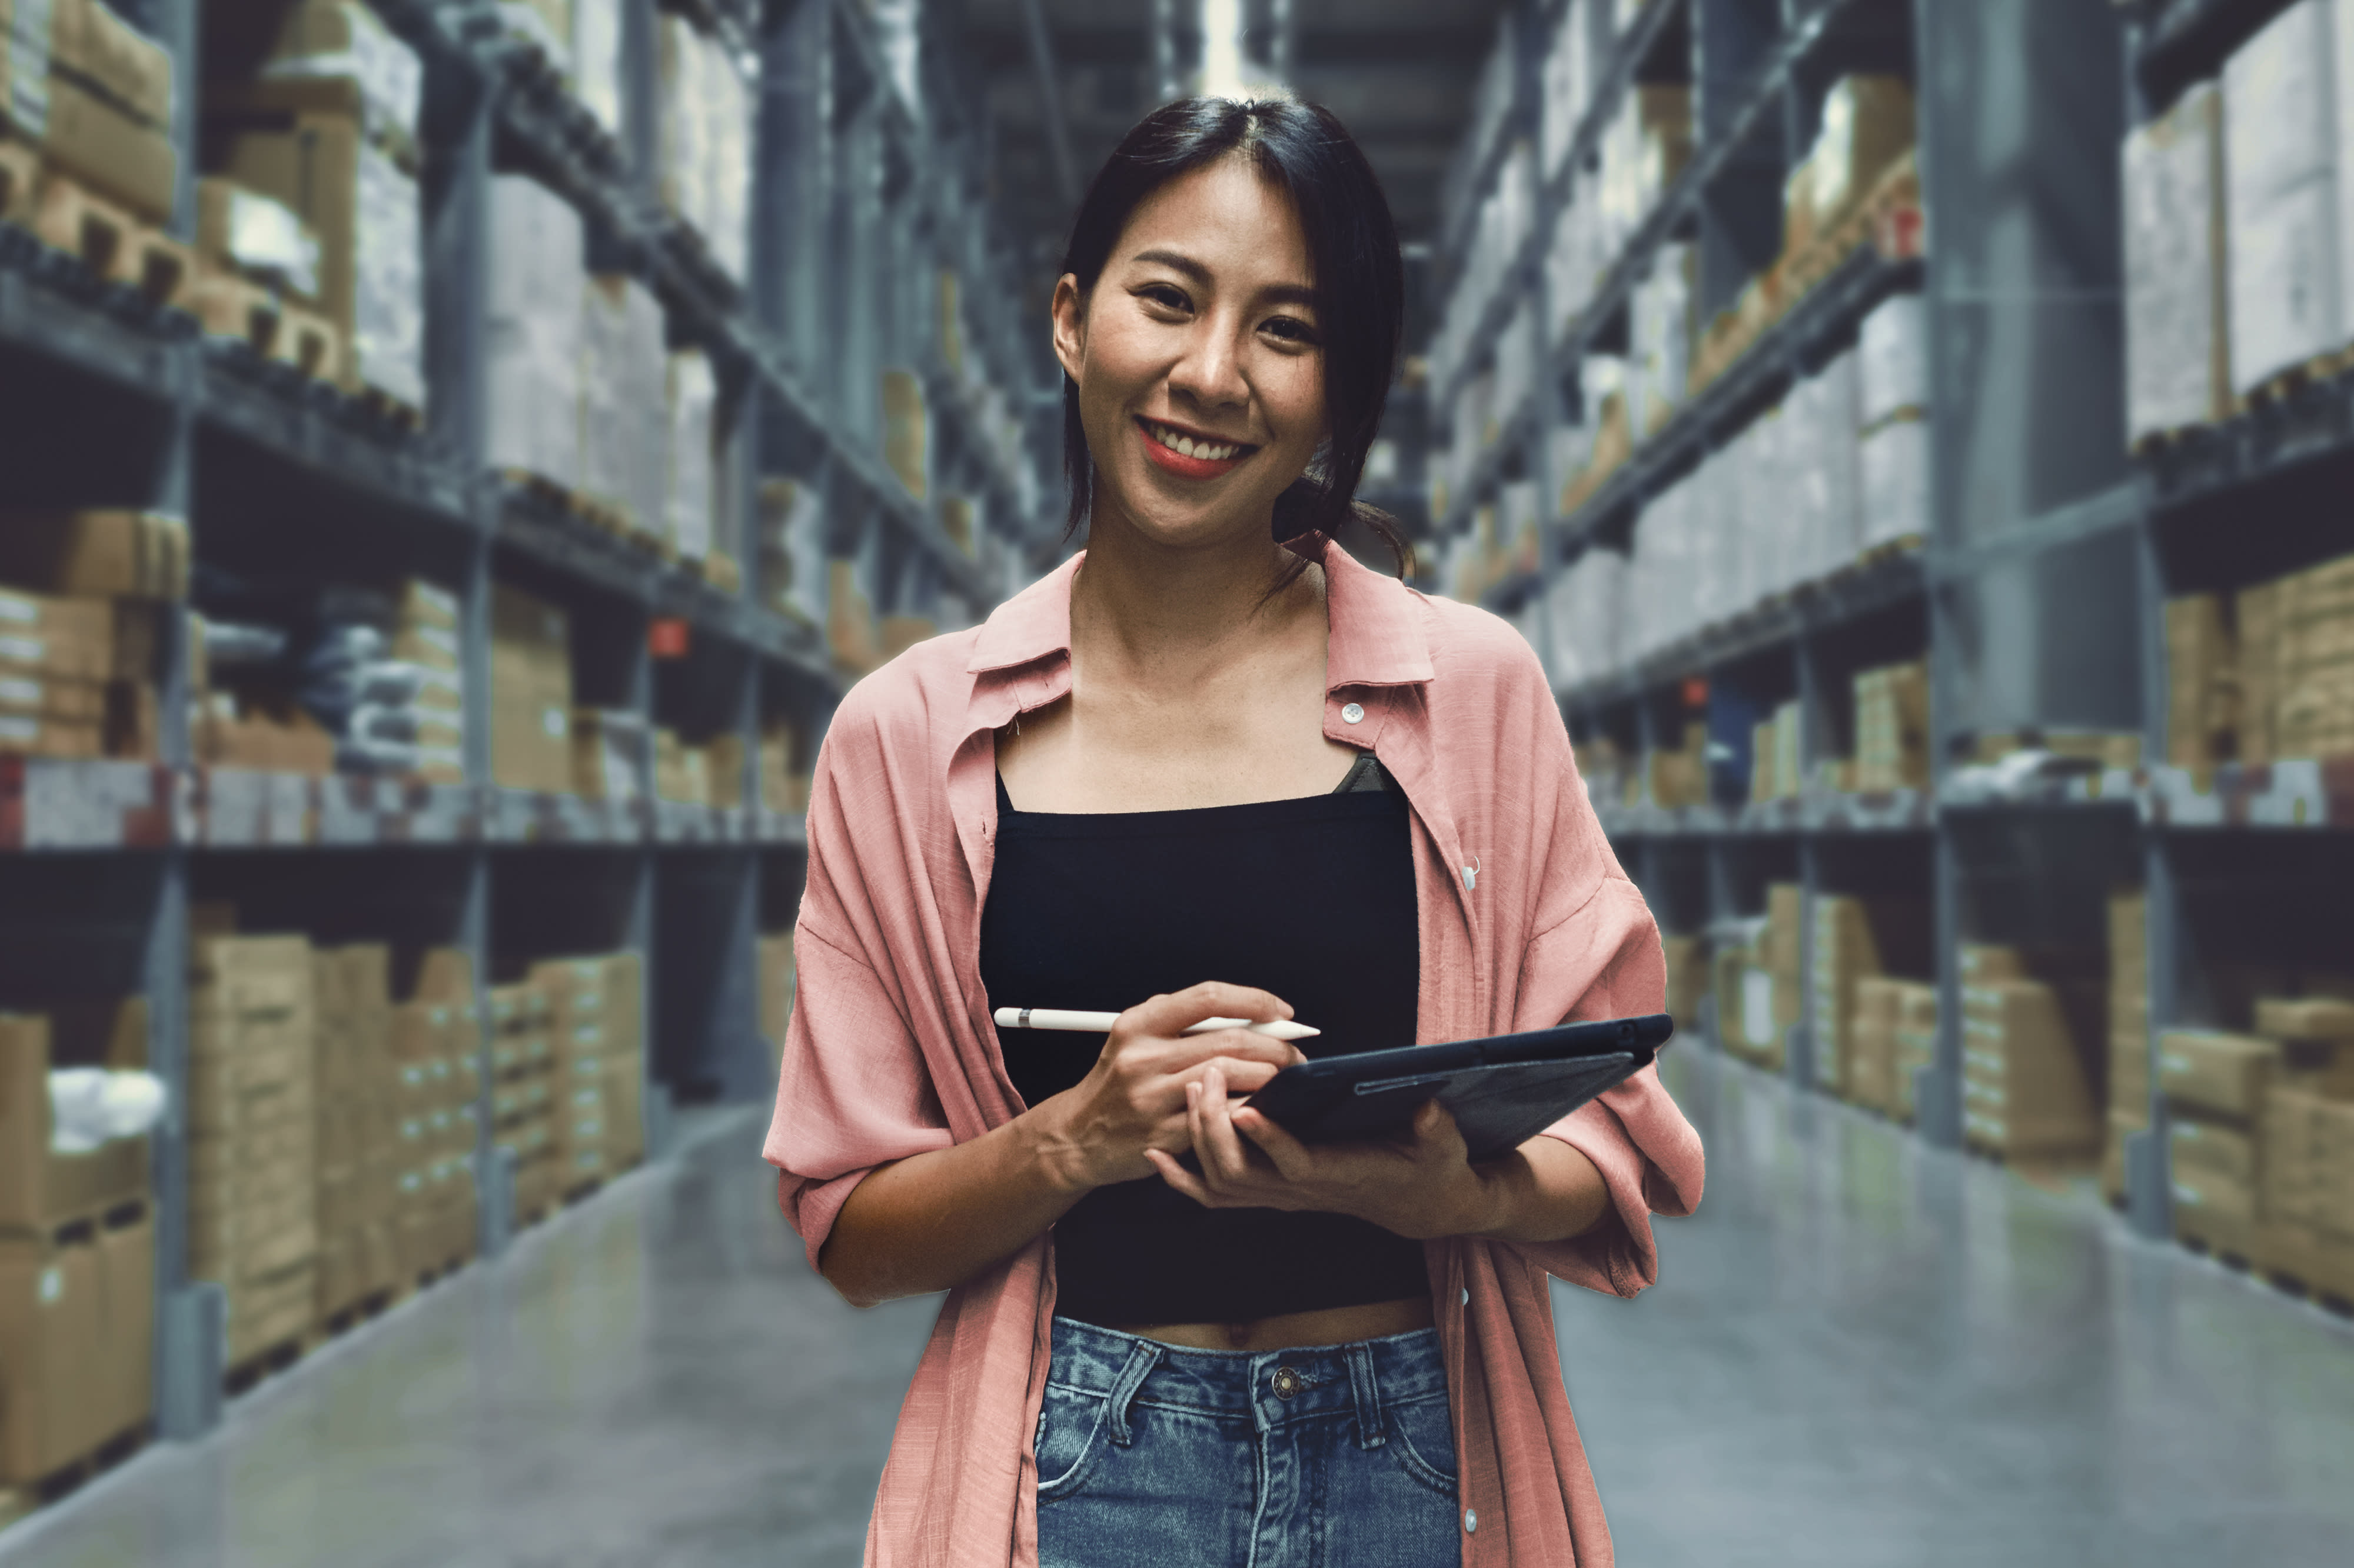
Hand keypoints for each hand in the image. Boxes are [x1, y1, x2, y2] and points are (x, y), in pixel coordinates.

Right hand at [1034, 983, 1307, 1191]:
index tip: (1282, 1012)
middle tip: (1296, 1056)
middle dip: (1275, 1047)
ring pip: (1231, 1079)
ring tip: (1284, 1081)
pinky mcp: (1162, 1136)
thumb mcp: (1136, 1039)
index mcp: (1138, 1024)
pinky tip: (1261, 1109)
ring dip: (1269, 1079)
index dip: (1254, 1000)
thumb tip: (1252, 1013)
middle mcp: (1142, 1058)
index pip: (1208, 998)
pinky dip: (1249, 1110)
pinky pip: (1222, 1117)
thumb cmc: (1120, 1080)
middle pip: (1229, 1041)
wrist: (1079, 1135)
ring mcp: (1151, 1099)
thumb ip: (1183, 1021)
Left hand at [1145, 1066, 1495, 1242]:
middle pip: (1242, 1173)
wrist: (1418, 1204)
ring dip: (1197, 1140)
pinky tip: (1156, 1156)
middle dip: (1216, 1127)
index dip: (1270, 1141)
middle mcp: (1302, 1192)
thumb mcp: (1443, 1147)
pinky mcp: (1271, 1193)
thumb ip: (1436, 1129)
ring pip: (1221, 1183)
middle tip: (1207, 1076)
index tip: (1246, 1109)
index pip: (1298, 1166)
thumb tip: (1429, 1109)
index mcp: (1341, 1176)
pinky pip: (1215, 1195)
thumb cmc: (1429, 1168)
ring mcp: (1281, 1196)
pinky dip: (1182, 1179)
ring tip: (1188, 1091)